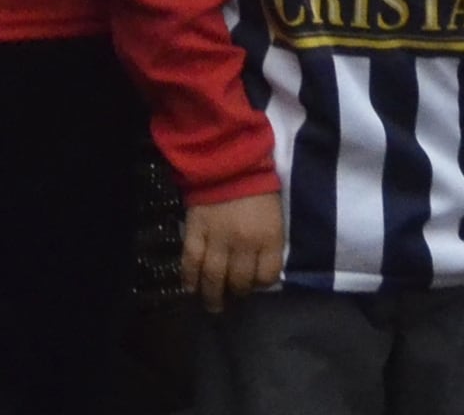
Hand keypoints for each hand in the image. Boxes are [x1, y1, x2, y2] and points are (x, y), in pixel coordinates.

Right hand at [179, 192, 283, 310]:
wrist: (228, 159)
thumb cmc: (258, 187)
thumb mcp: (274, 216)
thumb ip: (269, 243)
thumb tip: (258, 270)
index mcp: (268, 237)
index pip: (267, 276)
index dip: (260, 284)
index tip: (254, 284)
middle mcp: (244, 243)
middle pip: (239, 281)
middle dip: (236, 293)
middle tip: (231, 298)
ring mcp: (218, 238)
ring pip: (213, 276)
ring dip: (212, 295)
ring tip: (212, 305)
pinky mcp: (196, 230)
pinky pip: (191, 260)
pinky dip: (189, 278)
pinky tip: (190, 289)